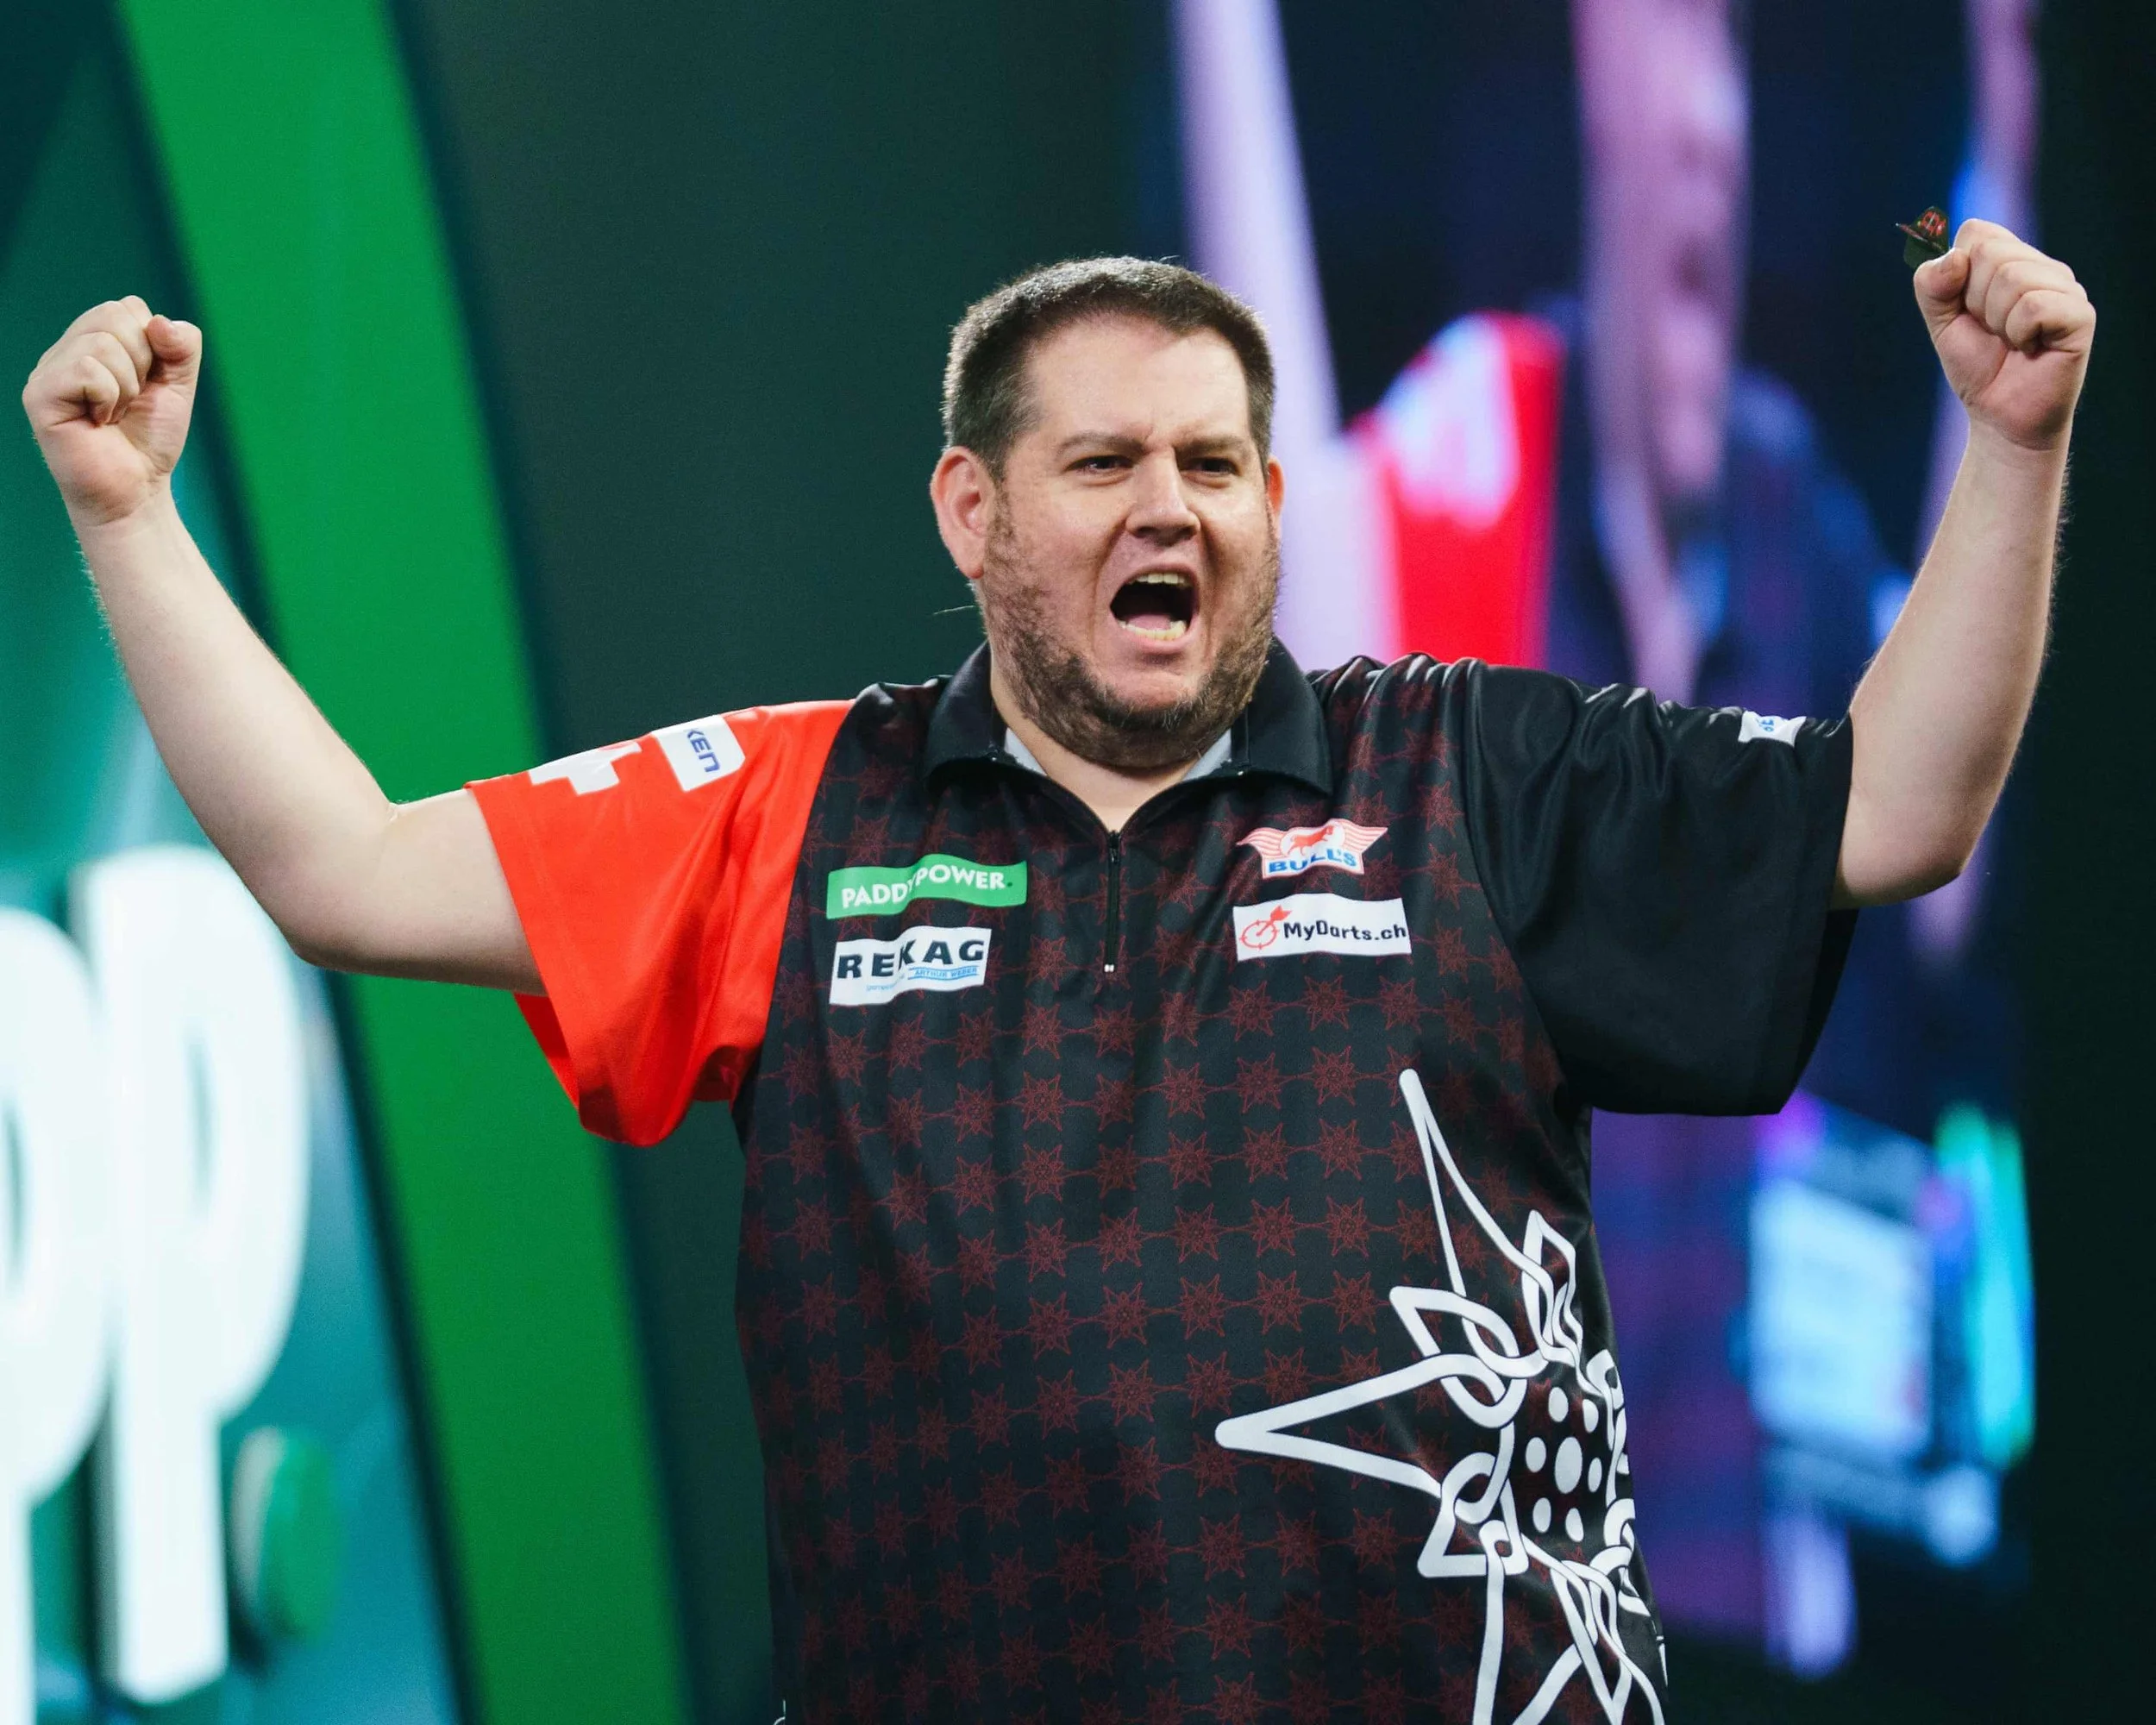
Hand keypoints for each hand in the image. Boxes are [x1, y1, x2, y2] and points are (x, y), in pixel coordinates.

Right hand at [21, 297, 202, 527]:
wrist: (137, 490)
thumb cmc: (149, 439)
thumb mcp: (178, 387)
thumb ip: (182, 348)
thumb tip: (160, 322)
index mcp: (94, 341)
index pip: (129, 308)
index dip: (154, 348)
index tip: (147, 385)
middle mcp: (66, 350)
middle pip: (114, 315)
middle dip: (142, 364)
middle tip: (130, 401)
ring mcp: (48, 371)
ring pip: (102, 343)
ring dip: (126, 387)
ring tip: (114, 414)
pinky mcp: (39, 395)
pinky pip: (86, 370)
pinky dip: (108, 398)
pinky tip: (99, 422)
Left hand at [1916, 220, 2094, 453]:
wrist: (1999, 416)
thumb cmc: (1977, 367)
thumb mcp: (1941, 323)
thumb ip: (1932, 286)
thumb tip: (1954, 258)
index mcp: (2012, 260)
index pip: (1976, 232)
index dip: (1957, 275)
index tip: (1967, 310)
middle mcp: (2043, 267)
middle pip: (1990, 253)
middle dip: (1974, 301)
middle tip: (1991, 331)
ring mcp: (2065, 288)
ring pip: (2012, 278)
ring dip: (1996, 320)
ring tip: (2011, 341)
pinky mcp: (2079, 315)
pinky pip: (2034, 306)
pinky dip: (2019, 333)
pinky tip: (2030, 348)